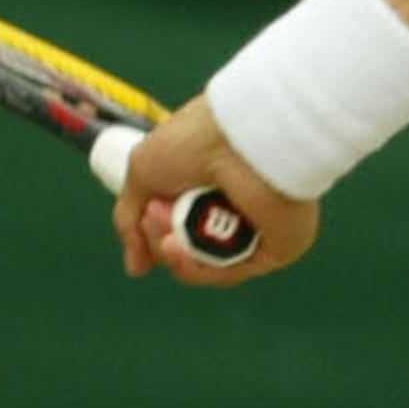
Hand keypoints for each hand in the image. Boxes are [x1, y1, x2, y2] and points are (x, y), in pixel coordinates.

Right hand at [112, 92, 318, 284]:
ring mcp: (259, 228)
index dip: (156, 232)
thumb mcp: (144, 171)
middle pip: (189, 250)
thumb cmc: (196, 139)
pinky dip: (197, 268)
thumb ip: (130, 220)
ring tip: (166, 228)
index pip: (180, 227)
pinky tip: (176, 247)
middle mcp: (239, 207)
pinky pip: (229, 273)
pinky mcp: (277, 246)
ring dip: (174, 254)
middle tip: (155, 215)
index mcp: (214, 185)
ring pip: (206, 265)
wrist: (240, 134)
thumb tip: (137, 268)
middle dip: (160, 239)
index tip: (144, 217)